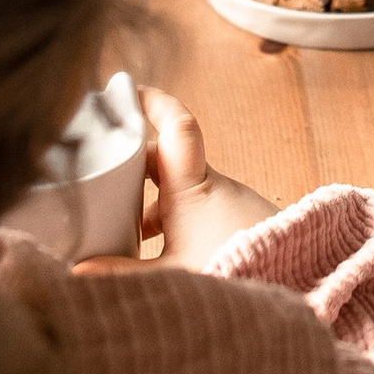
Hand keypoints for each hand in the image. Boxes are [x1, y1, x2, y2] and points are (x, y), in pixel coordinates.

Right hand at [74, 85, 276, 275]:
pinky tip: (162, 249)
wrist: (295, 284)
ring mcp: (231, 202)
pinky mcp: (243, 221)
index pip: (176, 126)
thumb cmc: (231, 275)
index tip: (127, 90)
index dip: (152, 103)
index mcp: (192, 187)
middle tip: (103, 180)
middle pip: (168, 161)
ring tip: (125, 231)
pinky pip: (202, 209)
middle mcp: (214, 186)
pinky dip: (177, 218)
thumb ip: (122, 274)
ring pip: (184, 189)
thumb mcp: (170, 277)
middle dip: (135, 168)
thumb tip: (78, 270)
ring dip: (155, 202)